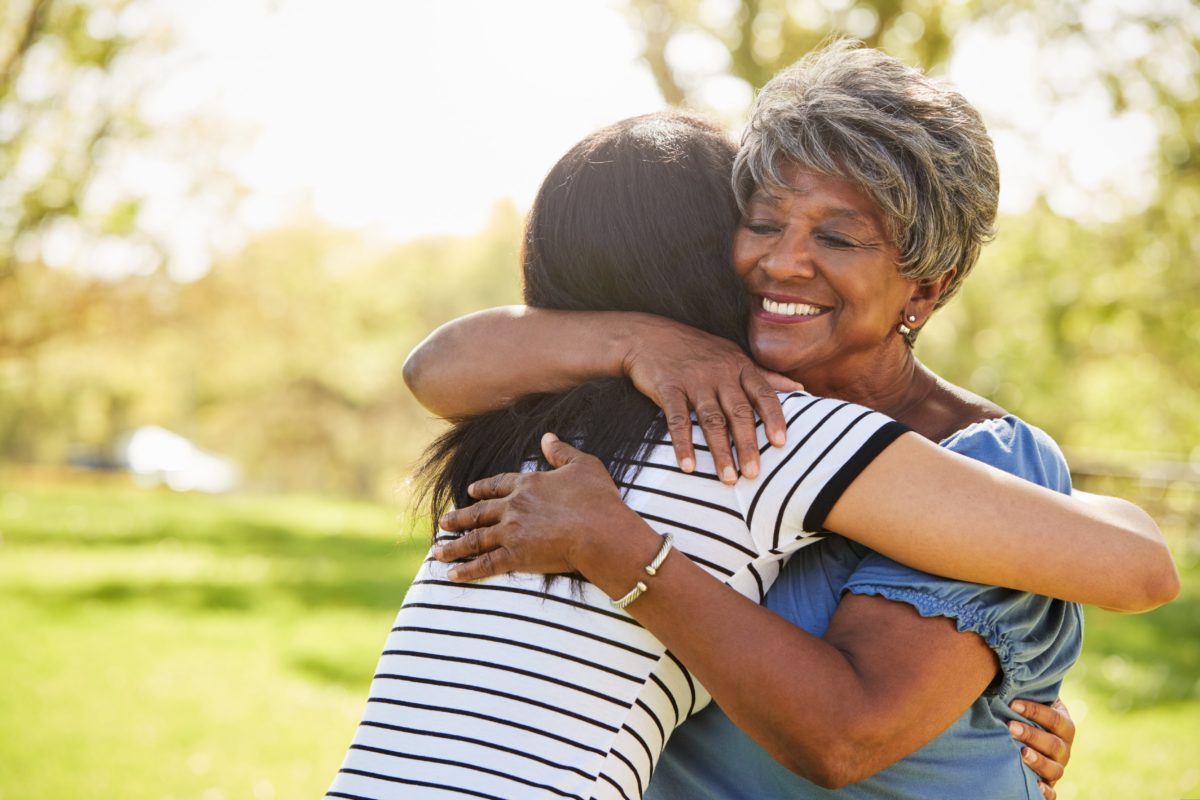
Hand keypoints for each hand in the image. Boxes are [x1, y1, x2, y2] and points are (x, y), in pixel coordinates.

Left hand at [435, 433, 643, 580]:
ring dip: (454, 546)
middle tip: (443, 523)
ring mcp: (511, 532)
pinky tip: (452, 576)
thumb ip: (561, 452)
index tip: (470, 491)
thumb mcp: (583, 465)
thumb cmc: (597, 499)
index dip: (483, 487)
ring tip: (438, 552)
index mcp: (527, 484)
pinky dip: (467, 571)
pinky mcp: (515, 557)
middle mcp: (513, 507)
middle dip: (459, 518)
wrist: (600, 532)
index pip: (498, 484)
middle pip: (479, 512)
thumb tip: (547, 437)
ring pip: (475, 539)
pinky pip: (485, 564)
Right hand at [622, 317, 801, 483]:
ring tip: (728, 478)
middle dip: (747, 444)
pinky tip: (688, 466)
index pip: (763, 394)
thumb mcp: (734, 355)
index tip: (781, 443)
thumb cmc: (697, 350)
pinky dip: (683, 444)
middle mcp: (720, 373)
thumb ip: (765, 375)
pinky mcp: (668, 387)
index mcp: (739, 366)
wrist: (649, 336)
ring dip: (720, 451)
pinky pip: (677, 419)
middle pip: (739, 412)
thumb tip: (799, 387)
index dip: (773, 418)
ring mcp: (694, 380)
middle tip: (753, 474)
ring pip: (711, 420)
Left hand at [1009, 698, 1075, 798]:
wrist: (1028, 734)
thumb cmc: (1024, 713)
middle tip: (1010, 727)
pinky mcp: (1048, 784)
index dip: (1035, 711)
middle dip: (1032, 735)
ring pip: (1055, 769)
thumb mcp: (1028, 702)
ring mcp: (1057, 767)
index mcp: (1064, 726)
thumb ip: (1024, 692)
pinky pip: (1052, 793)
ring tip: (1021, 753)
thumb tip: (1006, 675)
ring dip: (1038, 761)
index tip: (1012, 704)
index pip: (1055, 719)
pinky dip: (1046, 792)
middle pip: (1055, 745)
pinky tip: (1035, 786)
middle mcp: (1064, 749)